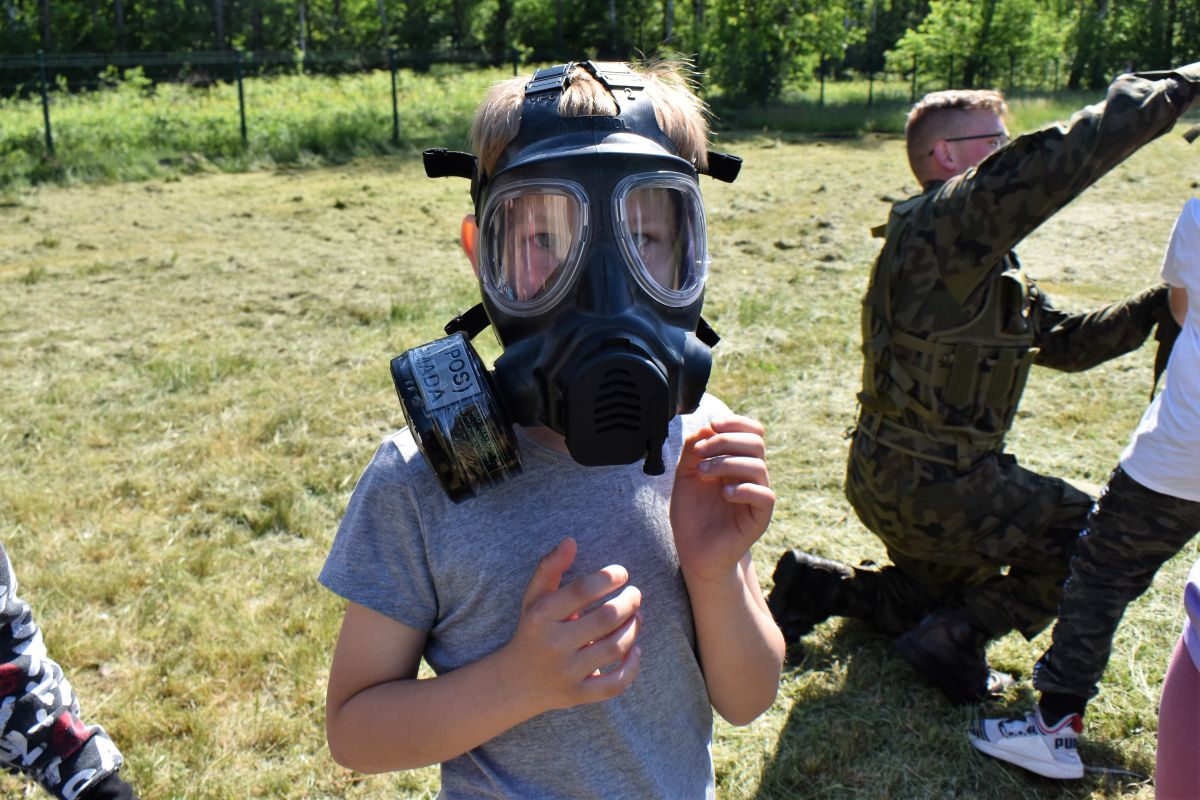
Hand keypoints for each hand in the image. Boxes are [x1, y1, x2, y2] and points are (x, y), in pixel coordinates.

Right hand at [497, 537, 641, 714]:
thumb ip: (551, 567)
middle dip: (629, 602)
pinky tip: (635, 650)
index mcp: (541, 616)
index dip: (608, 577)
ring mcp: (566, 672)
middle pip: (605, 619)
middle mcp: (553, 644)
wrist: (514, 683)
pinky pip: (613, 684)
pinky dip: (631, 668)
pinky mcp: (577, 695)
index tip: (622, 573)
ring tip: (637, 616)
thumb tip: (571, 541)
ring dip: (633, 628)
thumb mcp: (534, 598)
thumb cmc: (532, 631)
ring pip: (614, 648)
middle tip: (636, 594)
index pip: (582, 590)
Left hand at [670, 416, 774, 584]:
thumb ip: (694, 450)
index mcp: (737, 461)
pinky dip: (743, 489)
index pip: (752, 432)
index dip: (736, 422)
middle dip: (725, 441)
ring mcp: (757, 496)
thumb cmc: (692, 514)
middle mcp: (751, 476)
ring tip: (703, 473)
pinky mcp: (759, 517)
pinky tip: (724, 494)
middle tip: (700, 452)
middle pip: (756, 443)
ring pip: (758, 466)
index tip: (712, 425)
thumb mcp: (686, 475)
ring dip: (727, 462)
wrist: (695, 551)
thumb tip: (708, 427)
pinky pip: (764, 495)